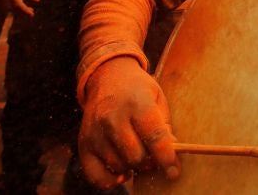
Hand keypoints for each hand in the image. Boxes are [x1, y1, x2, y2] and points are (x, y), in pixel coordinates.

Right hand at [0, 0, 39, 15]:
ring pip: (3, 8)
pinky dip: (6, 7)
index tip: (32, 14)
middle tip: (31, 11)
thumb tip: (36, 1)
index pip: (17, 4)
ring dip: (13, 11)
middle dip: (20, 12)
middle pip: (10, 8)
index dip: (25, 11)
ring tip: (25, 8)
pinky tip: (15, 5)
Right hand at [79, 57, 179, 188]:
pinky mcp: (83, 143)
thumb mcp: (157, 99)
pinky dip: (111, 181)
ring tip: (138, 155)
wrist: (107, 77)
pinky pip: (96, 175)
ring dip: (133, 168)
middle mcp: (112, 117)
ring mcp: (95, 131)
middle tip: (154, 157)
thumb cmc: (138, 90)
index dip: (166, 157)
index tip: (174, 171)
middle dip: (150, 162)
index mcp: (136, 103)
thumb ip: (164, 127)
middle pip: (136, 156)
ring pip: (119, 166)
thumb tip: (169, 157)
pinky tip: (122, 172)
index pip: (154, 136)